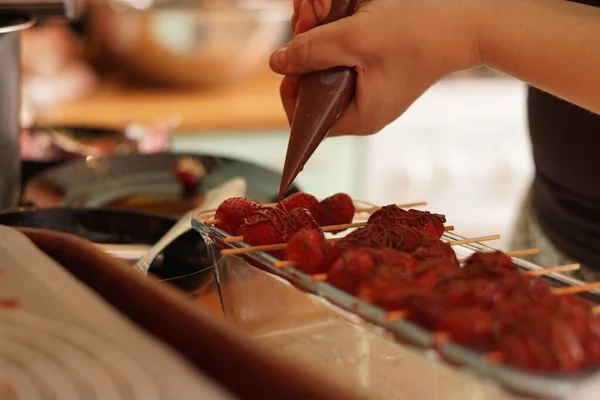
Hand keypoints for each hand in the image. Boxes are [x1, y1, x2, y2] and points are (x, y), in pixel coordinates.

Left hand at [270, 0, 483, 135]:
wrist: (464, 23)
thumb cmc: (415, 33)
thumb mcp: (354, 39)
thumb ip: (312, 51)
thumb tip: (277, 62)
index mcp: (359, 117)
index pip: (308, 121)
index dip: (291, 92)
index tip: (291, 61)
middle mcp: (363, 110)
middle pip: (314, 89)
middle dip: (304, 51)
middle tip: (307, 15)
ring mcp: (370, 91)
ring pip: (326, 69)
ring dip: (316, 36)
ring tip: (318, 5)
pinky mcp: (376, 72)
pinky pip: (343, 59)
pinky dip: (334, 36)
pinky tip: (332, 9)